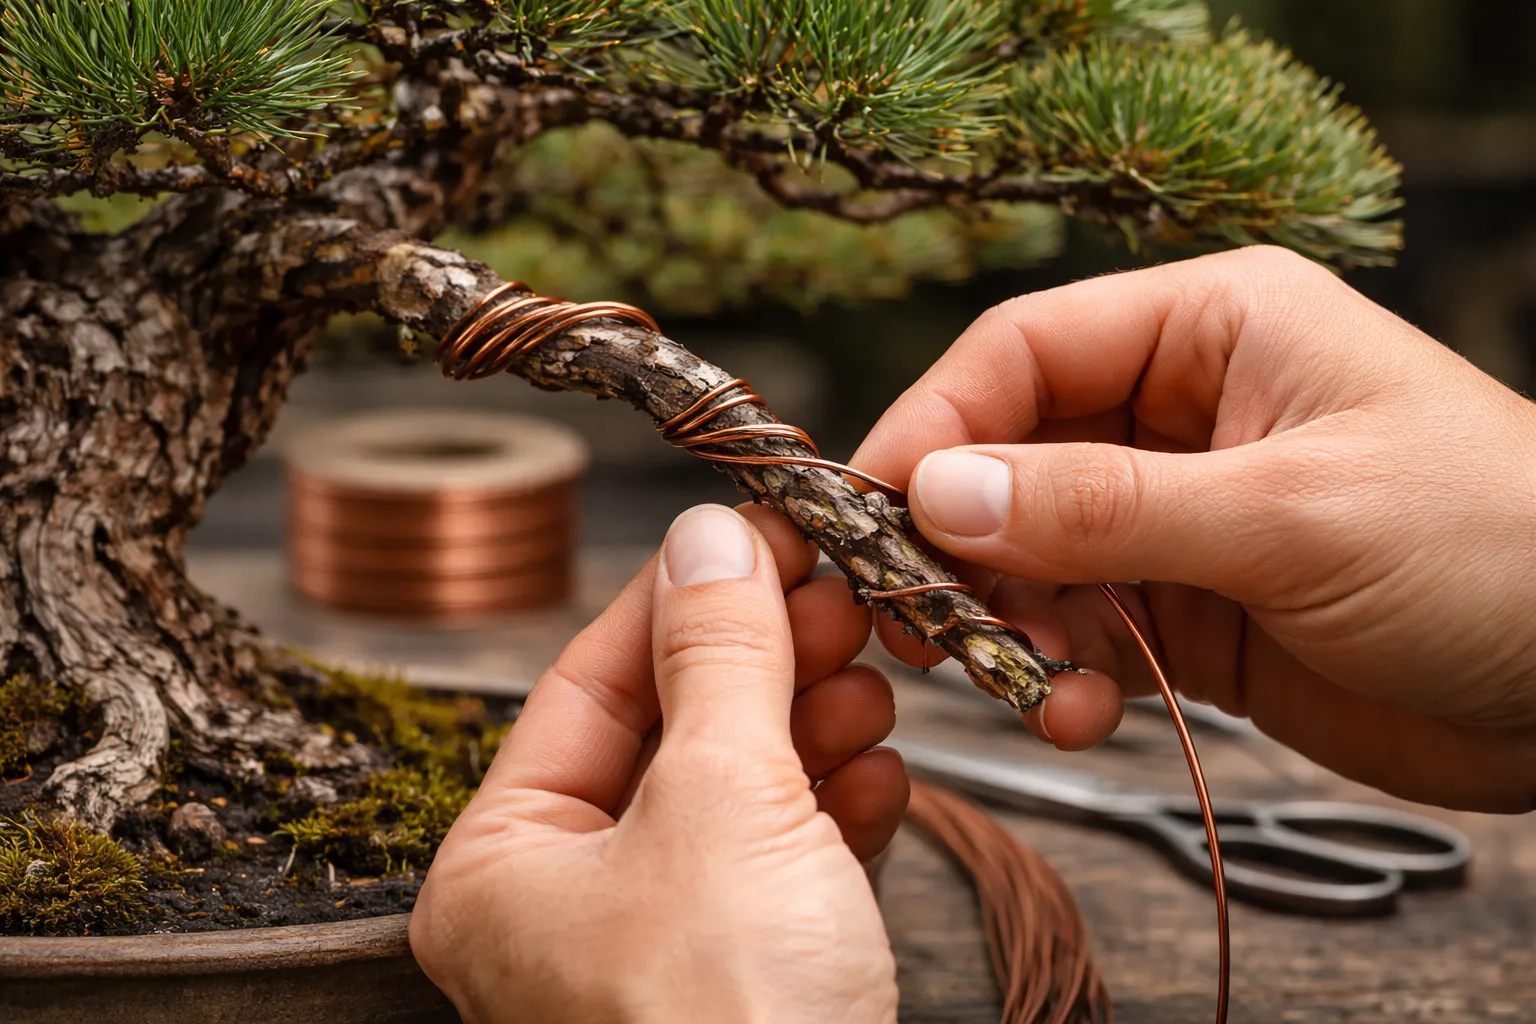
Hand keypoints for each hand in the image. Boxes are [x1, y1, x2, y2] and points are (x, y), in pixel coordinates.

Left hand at [410, 504, 903, 1022]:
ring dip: (811, 727)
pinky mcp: (742, 980)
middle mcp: (565, 908)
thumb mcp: (725, 803)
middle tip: (841, 594)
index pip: (590, 680)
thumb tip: (711, 533)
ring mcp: (657, 949)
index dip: (685, 593)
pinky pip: (780, 866)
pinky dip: (831, 809)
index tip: (766, 528)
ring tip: (875, 677)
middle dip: (764, 659)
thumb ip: (720, 657)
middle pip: (670, 732)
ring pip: (735, 795)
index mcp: (503, 868)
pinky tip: (880, 770)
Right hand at [853, 246, 1535, 812]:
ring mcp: (1181, 516)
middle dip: (962, 543)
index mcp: (1211, 329)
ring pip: (1035, 556)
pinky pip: (1083, 632)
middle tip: (919, 620)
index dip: (936, 425)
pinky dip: (1061, 675)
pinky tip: (1078, 710)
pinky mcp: (1190, 611)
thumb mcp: (1290, 514)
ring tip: (1018, 681)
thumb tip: (938, 492)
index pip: (1025, 353)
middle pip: (1012, 459)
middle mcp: (1182, 412)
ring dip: (1009, 624)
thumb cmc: (1494, 547)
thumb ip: (1103, 507)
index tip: (872, 511)